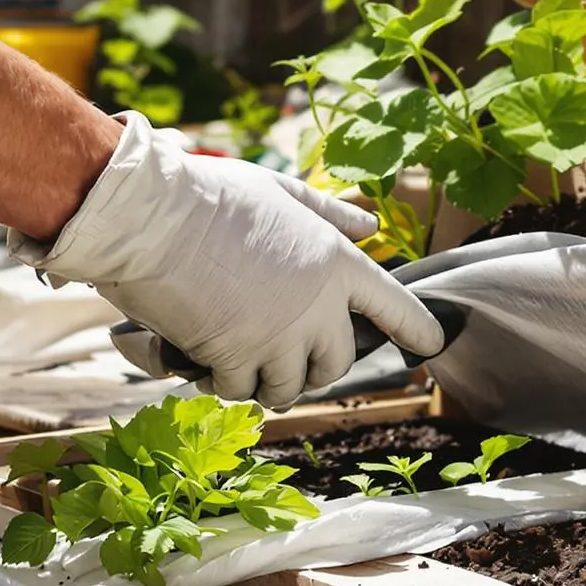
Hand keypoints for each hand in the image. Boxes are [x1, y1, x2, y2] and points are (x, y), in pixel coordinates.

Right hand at [13, 113, 442, 408]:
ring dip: (267, 383)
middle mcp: (318, 308)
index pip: (394, 306)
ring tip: (244, 365)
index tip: (431, 346)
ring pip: (288, 387)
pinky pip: (240, 392)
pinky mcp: (236, 360)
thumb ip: (327, 214)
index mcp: (336, 263)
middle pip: (336, 363)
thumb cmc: (212, 196)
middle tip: (288, 358)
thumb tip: (370, 226)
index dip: (416, 329)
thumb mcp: (281, 193)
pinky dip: (224, 384)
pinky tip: (207, 364)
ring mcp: (279, 338)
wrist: (154, 218)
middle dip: (314, 368)